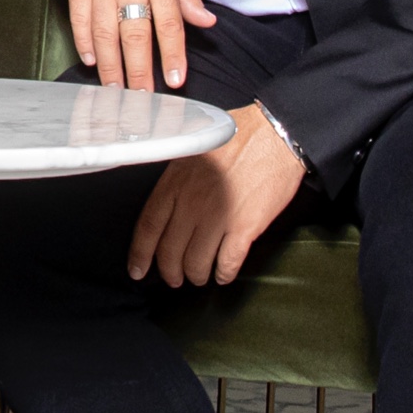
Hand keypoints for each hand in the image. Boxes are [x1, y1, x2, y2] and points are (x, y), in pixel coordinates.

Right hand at [61, 0, 213, 90]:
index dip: (172, 55)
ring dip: (110, 66)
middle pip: (134, 36)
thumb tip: (204, 20)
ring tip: (115, 90)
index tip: (175, 80)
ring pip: (104, 34)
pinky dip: (84, 42)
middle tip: (142, 98)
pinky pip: (79, 18)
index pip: (169, 24)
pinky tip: (91, 59)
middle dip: (139, 71)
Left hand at [128, 105, 301, 287]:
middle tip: (174, 279)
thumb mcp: (193, 150)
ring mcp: (218, 215)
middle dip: (169, 272)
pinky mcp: (245, 225)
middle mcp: (192, 201)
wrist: (275, 134)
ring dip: (196, 276)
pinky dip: (224, 274)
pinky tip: (224, 275)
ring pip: (196, 262)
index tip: (137, 270)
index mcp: (175, 182)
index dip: (140, 254)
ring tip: (199, 277)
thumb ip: (176, 178)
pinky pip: (228, 261)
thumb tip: (165, 203)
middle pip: (169, 250)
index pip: (148, 227)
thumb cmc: (236, 137)